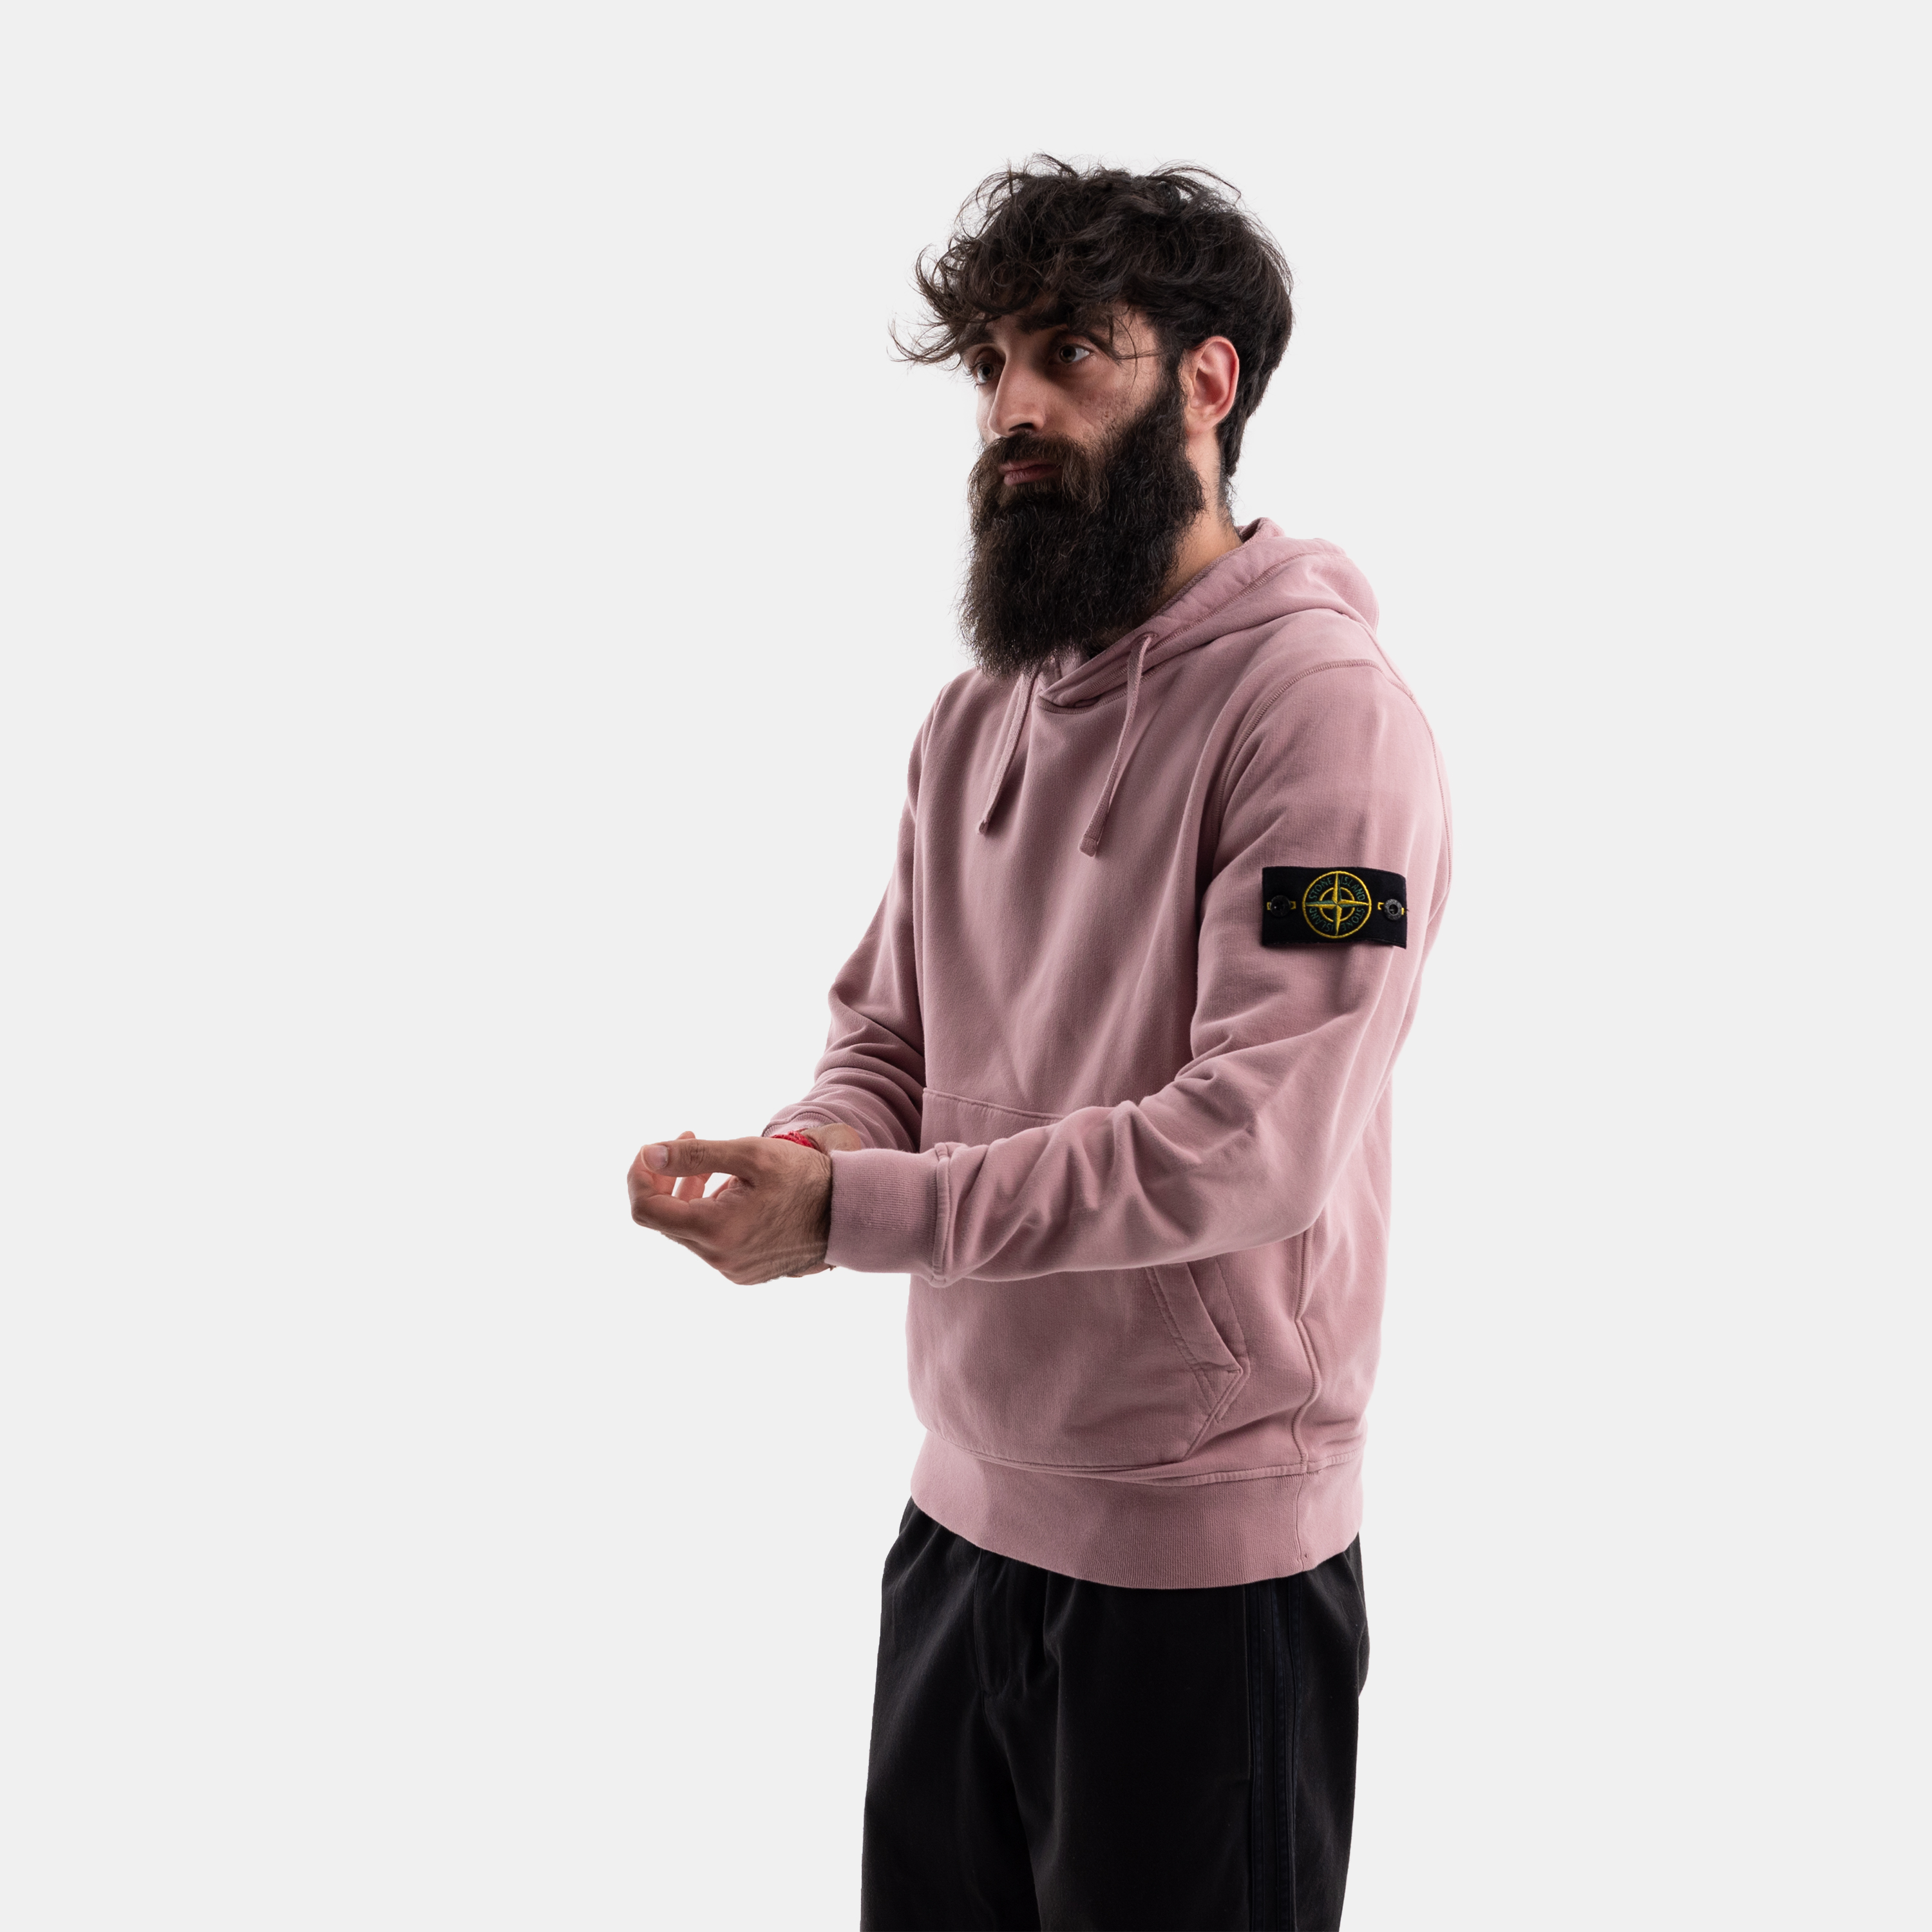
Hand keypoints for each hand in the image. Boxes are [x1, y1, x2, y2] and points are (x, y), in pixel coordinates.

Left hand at [627, 1130, 841, 1283]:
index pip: (646, 1210)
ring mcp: (731, 1269)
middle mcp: (719, 1258)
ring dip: (691, 1193)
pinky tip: (734, 1190)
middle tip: (686, 1137)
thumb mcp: (751, 1155)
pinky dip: (710, 1212)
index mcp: (716, 1230)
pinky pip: (711, 1240)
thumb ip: (695, 1154)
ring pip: (688, 1229)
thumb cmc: (805, 1178)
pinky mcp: (744, 1271)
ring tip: (716, 1164)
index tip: (652, 1149)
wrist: (851, 1214)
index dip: (639, 1176)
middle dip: (667, 1177)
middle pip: (666, 1219)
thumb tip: (649, 1154)